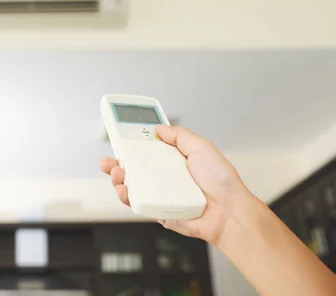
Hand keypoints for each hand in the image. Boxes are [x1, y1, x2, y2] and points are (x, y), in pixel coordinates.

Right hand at [100, 124, 253, 244]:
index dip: (132, 145)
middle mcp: (165, 177)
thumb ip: (179, 136)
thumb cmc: (222, 182)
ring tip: (118, 173)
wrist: (229, 212)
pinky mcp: (158, 211)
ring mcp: (160, 194)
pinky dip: (127, 197)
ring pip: (131, 186)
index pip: (147, 151)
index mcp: (174, 161)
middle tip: (111, 160)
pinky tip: (125, 189)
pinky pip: (137, 203)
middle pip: (133, 168)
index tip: (119, 138)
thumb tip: (159, 128)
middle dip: (117, 163)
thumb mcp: (201, 147)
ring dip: (119, 179)